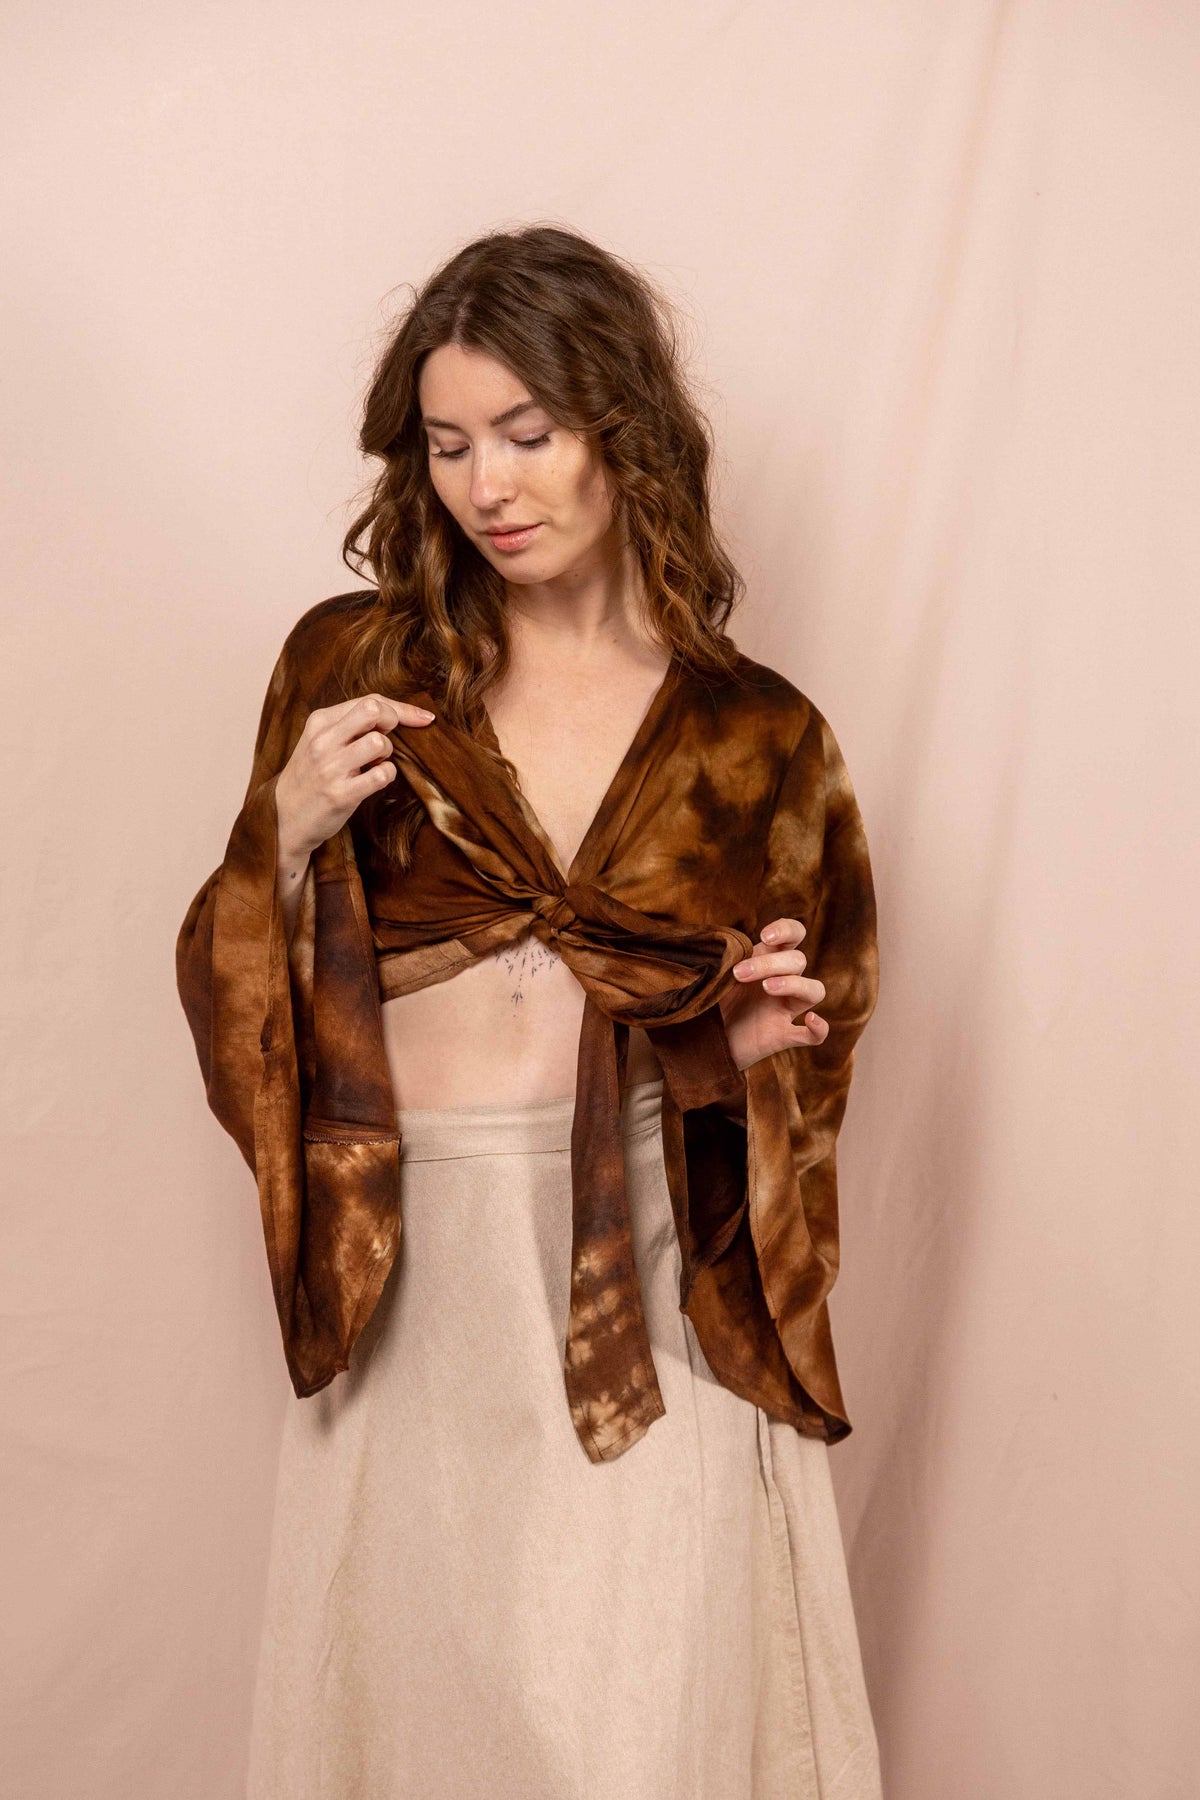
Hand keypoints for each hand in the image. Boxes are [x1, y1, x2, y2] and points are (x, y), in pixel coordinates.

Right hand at [275, 692, 434, 856]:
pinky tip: (375, 780)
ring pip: (379, 742)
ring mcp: (330, 768)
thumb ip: (351, 724)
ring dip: (387, 753)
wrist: (284, 816)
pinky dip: (387, 776)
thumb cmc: (312, 775)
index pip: (369, 700)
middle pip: (373, 710)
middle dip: (392, 722)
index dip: (402, 709)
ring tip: (375, 763)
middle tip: (387, 739)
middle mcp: (323, 741)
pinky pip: (382, 775)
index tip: (422, 719)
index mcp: (319, 721)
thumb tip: (399, 714)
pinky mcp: (340, 794)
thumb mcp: (321, 741)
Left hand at [719, 916, 828, 1072]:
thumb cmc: (707, 1000)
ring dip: (794, 984)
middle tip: (738, 974)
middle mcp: (781, 981)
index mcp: (766, 959)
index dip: (787, 930)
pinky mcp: (782, 1036)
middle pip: (798, 961)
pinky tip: (810, 1020)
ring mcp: (784, 1009)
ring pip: (814, 990)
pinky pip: (814, 1036)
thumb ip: (720, 959)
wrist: (699, 1039)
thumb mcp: (713, 975)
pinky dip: (819, 1029)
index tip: (764, 936)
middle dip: (770, 963)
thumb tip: (715, 946)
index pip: (793, 935)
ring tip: (766, 988)